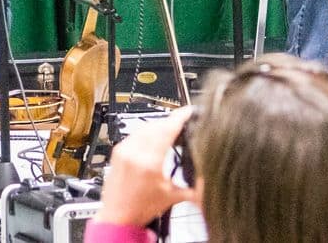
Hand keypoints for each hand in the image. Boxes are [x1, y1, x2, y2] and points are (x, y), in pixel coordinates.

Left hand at [96, 108, 198, 227]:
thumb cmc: (139, 209)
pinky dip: (146, 133)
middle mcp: (133, 152)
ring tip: (171, 129)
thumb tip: (210, 180)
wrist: (117, 217)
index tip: (189, 111)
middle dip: (170, 122)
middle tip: (183, 121)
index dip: (180, 118)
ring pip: (143, 128)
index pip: (166, 130)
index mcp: (149, 162)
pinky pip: (134, 135)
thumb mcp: (172, 197)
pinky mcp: (117, 152)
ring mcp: (123, 150)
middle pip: (155, 125)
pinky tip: (154, 139)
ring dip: (158, 126)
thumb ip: (194, 188)